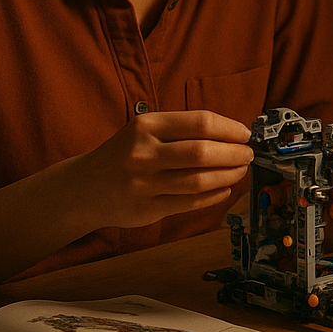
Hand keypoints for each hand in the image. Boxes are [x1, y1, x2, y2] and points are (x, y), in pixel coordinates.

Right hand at [66, 110, 252, 229]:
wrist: (84, 187)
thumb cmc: (124, 154)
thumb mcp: (144, 131)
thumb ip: (181, 130)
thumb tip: (231, 133)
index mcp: (146, 126)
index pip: (200, 123)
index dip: (230, 128)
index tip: (244, 133)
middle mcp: (143, 153)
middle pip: (203, 152)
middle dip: (234, 153)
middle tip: (248, 154)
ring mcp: (144, 183)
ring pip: (199, 180)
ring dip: (229, 175)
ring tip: (240, 171)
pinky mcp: (147, 208)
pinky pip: (190, 202)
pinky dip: (214, 195)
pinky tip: (224, 189)